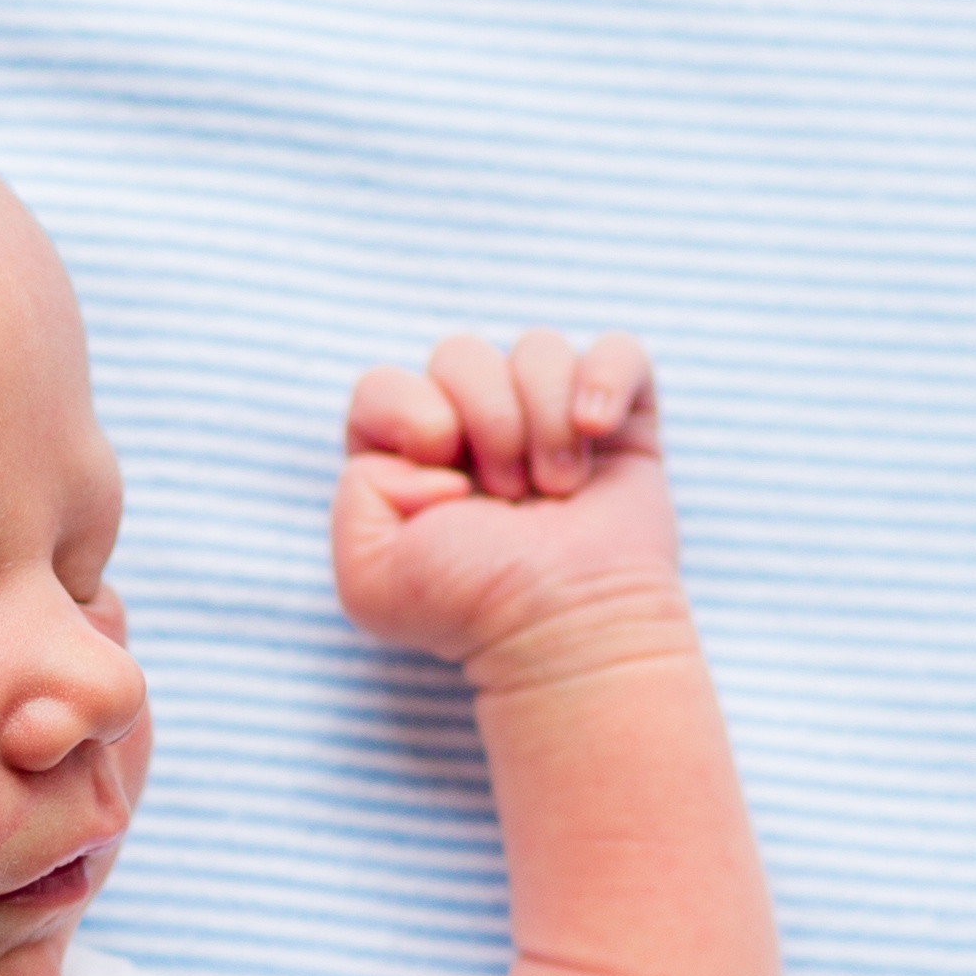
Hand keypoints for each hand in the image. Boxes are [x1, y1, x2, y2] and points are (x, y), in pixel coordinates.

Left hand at [331, 331, 681, 680]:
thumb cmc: (470, 606)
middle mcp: (473, 428)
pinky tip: (598, 434)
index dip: (412, 418)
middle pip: (460, 354)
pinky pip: (619, 350)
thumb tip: (434, 444)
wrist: (563, 628)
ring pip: (537, 347)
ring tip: (556, 489)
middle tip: (507, 496)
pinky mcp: (619, 421)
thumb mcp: (367, 574)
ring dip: (544, 419)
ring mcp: (547, 418)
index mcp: (407, 457)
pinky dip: (607, 380)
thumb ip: (355, 493)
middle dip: (486, 422)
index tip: (447, 487)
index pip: (383, 385)